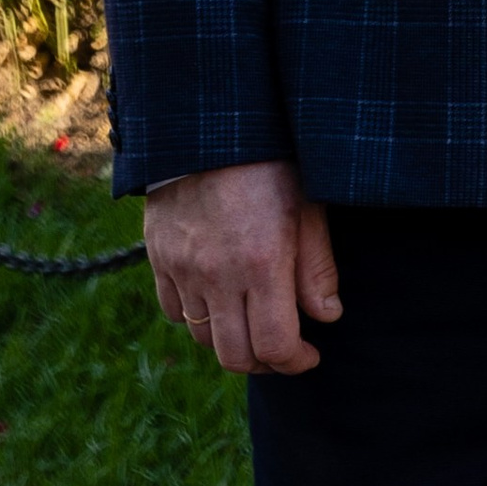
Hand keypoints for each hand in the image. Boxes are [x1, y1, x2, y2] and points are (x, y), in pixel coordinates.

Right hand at [145, 159, 340, 375]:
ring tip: (251, 323)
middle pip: (236, 357)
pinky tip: (217, 300)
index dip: (296, 362)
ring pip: (204, 338)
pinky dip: (196, 317)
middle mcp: (218, 275)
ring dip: (231, 341)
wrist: (211, 122)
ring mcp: (184, 269)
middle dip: (264, 363)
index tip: (310, 355)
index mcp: (262, 263)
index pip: (275, 345)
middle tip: (282, 348)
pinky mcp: (159, 258)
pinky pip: (173, 311)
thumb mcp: (308, 204)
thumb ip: (316, 267)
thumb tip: (327, 317)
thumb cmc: (270, 158)